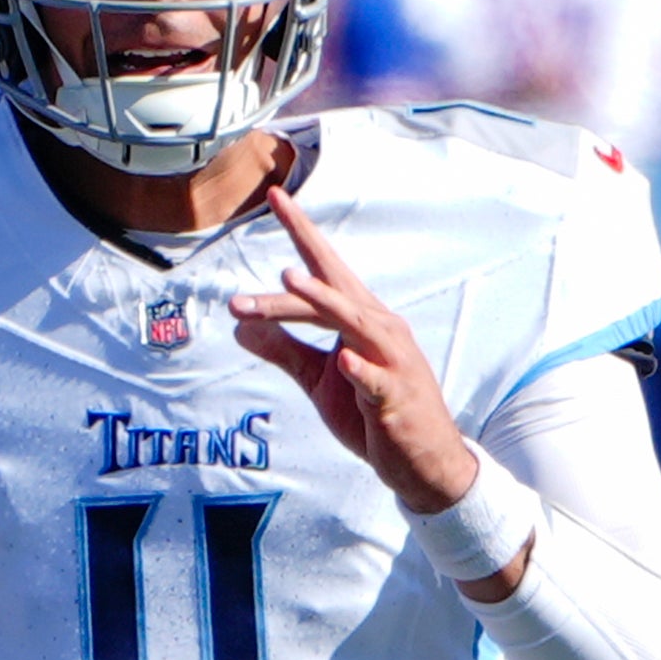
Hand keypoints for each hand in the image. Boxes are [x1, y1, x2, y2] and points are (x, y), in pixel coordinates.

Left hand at [230, 188, 477, 513]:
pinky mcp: (396, 397)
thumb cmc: (372, 416)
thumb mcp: (319, 380)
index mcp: (360, 318)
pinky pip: (376, 380)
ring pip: (354, 323)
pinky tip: (345, 361)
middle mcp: (379, 328)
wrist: (421, 463)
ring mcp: (391, 361)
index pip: (326, 268)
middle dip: (297, 276)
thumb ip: (283, 350)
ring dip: (324, 302)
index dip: (301, 232)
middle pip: (333, 291)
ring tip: (289, 284)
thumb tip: (239, 326)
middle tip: (250, 278)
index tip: (275, 196)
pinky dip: (361, 369)